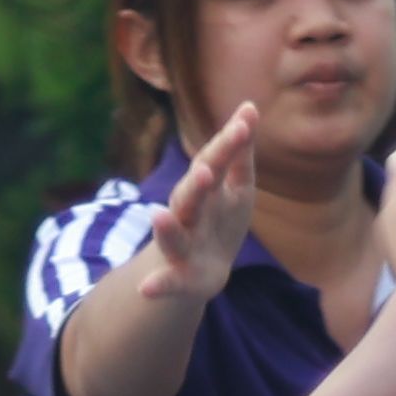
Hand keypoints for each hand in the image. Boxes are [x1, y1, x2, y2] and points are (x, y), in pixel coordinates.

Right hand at [135, 105, 261, 301]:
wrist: (203, 271)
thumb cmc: (220, 221)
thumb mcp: (236, 186)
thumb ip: (239, 151)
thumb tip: (249, 106)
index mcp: (205, 190)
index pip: (215, 163)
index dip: (228, 145)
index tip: (244, 123)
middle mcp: (188, 214)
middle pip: (191, 197)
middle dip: (197, 184)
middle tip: (206, 170)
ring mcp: (181, 246)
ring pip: (172, 235)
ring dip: (166, 227)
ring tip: (158, 216)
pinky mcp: (180, 279)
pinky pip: (166, 281)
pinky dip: (156, 285)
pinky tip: (146, 289)